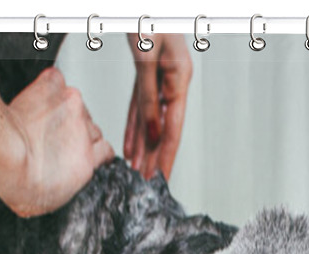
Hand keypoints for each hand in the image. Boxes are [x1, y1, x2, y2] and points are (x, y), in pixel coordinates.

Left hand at [0, 67, 114, 216]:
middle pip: (91, 128)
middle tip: (55, 136)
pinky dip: (48, 86)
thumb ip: (65, 187)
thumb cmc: (20, 180)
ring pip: (76, 106)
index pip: (105, 150)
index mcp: (86, 163)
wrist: (2, 154)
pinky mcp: (53, 89)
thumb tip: (59, 187)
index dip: (94, 149)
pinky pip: (57, 81)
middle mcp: (84, 134)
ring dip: (62, 111)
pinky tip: (36, 98)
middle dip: (77, 132)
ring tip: (41, 120)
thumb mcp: (49, 200)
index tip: (84, 150)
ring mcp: (71, 109)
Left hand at [125, 34, 192, 180]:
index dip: (166, 155)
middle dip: (154, 156)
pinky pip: (141, 105)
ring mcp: (161, 76)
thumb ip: (148, 97)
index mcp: (179, 78)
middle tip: (146, 182)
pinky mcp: (148, 70)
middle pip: (163, 128)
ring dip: (143, 145)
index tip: (160, 177)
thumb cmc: (146, 15)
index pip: (173, 128)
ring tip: (135, 169)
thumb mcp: (145, 56)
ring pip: (151, 119)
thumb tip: (152, 133)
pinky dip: (135, 124)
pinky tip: (129, 143)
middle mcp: (173, 80)